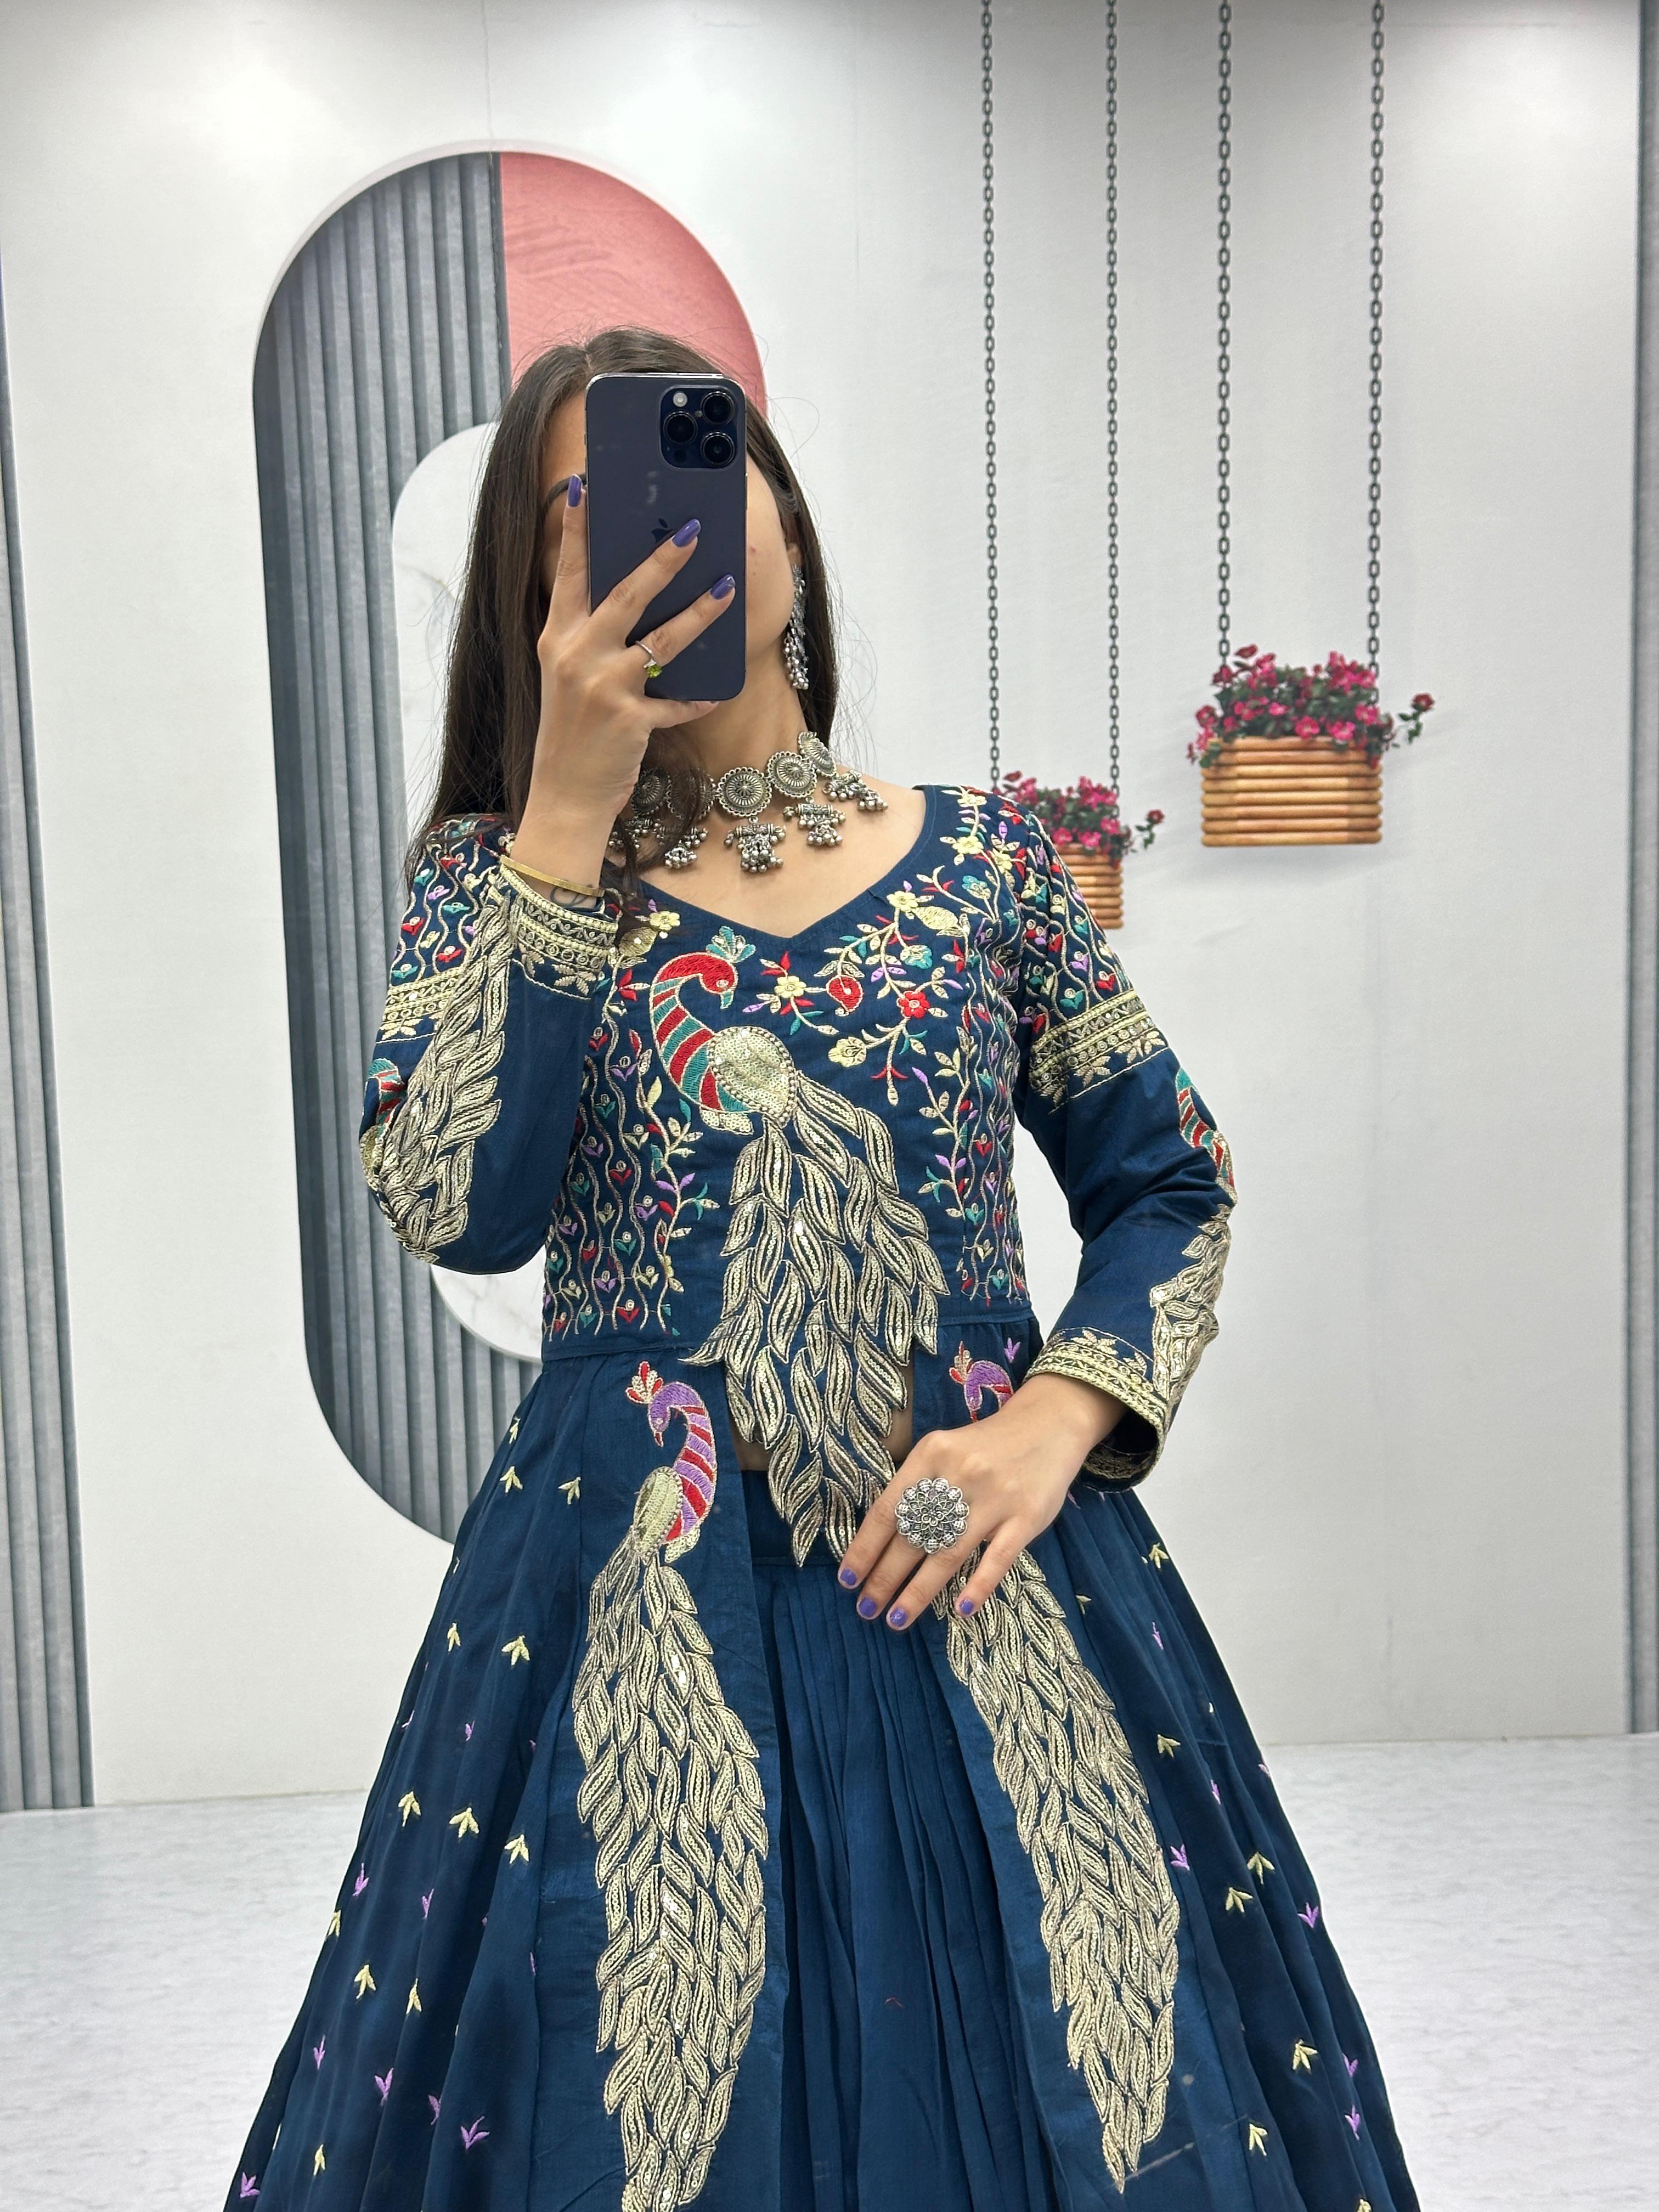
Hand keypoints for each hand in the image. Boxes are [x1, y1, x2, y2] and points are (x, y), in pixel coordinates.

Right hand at [514, 475, 735, 866]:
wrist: (564, 796)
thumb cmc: (571, 732)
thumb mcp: (567, 675)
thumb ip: (591, 636)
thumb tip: (633, 596)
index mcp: (557, 638)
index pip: (567, 573)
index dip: (573, 529)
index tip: (583, 486)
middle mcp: (576, 656)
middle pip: (624, 594)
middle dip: (661, 559)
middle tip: (692, 530)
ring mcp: (603, 688)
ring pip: (661, 640)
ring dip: (699, 612)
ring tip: (727, 587)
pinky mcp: (630, 721)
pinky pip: (676, 702)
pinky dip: (698, 697)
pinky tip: (718, 689)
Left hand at [836, 1375, 1122, 1629]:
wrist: (1049, 1424)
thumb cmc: (986, 1445)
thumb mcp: (942, 1449)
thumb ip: (916, 1484)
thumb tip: (882, 1535)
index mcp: (931, 1454)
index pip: (888, 1510)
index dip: (864, 1548)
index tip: (847, 1578)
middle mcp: (959, 1474)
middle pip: (913, 1536)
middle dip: (883, 1578)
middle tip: (865, 1608)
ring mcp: (995, 1497)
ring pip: (948, 1553)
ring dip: (918, 1592)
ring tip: (897, 1619)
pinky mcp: (1026, 1516)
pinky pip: (998, 1558)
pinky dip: (979, 1585)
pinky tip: (961, 1610)